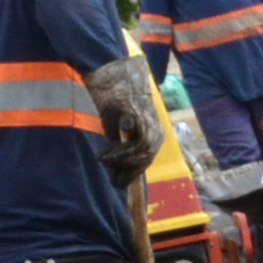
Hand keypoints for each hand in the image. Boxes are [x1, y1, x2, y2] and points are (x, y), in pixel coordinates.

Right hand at [82, 59, 163, 179]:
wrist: (114, 78)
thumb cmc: (114, 101)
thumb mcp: (116, 127)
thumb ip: (117, 146)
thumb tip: (112, 169)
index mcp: (154, 134)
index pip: (145, 161)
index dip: (133, 174)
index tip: (120, 185)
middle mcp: (157, 133)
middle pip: (145, 162)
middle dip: (128, 174)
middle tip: (114, 183)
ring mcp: (153, 128)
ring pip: (142, 156)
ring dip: (121, 163)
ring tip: (104, 161)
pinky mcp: (145, 123)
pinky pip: (137, 146)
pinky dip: (121, 153)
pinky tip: (107, 155)